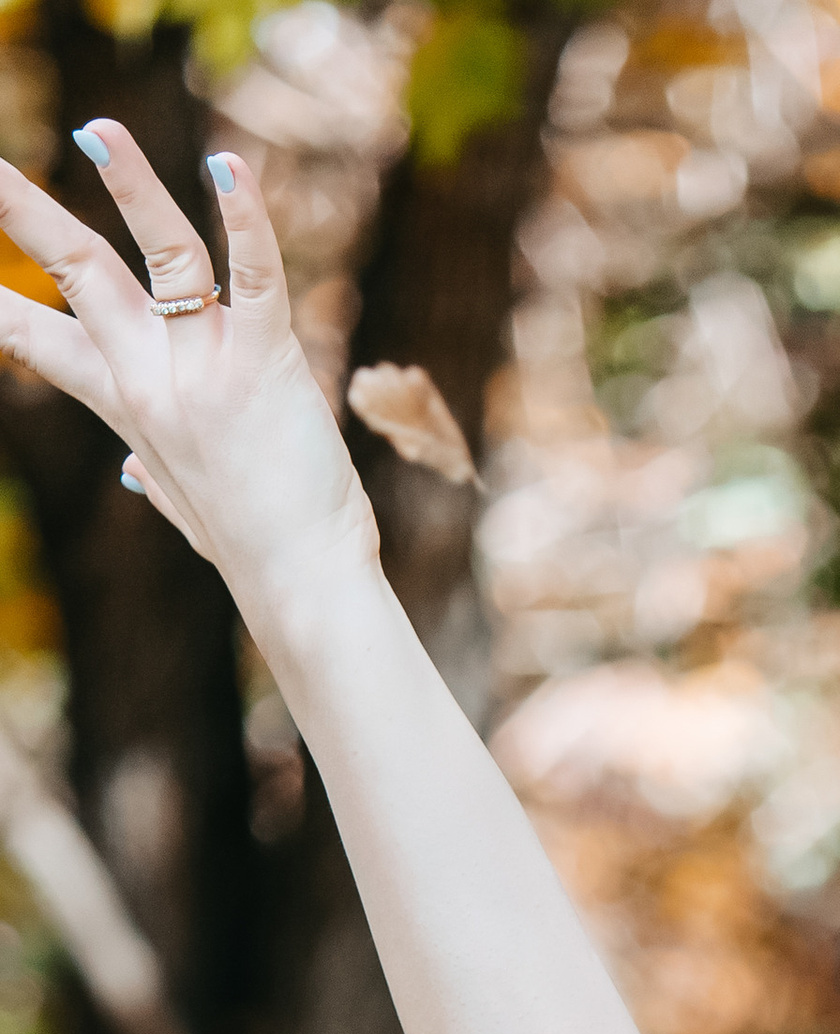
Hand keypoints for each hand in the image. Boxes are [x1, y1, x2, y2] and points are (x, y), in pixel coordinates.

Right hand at [0, 126, 378, 627]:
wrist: (302, 588)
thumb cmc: (251, 550)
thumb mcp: (185, 510)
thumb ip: (153, 480)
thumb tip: (128, 473)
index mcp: (126, 404)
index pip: (35, 338)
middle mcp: (153, 376)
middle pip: (76, 272)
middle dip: (22, 211)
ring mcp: (206, 366)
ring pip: (161, 254)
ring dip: (131, 184)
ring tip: (98, 129)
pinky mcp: (268, 363)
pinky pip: (255, 275)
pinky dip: (245, 217)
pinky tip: (228, 166)